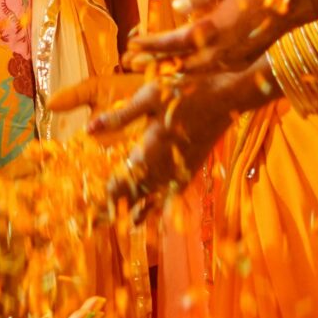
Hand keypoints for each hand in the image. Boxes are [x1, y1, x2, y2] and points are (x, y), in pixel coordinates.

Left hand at [63, 64, 266, 213]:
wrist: (229, 99)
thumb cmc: (189, 92)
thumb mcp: (150, 97)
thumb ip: (120, 116)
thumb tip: (88, 129)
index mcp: (150, 151)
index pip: (121, 184)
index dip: (104, 200)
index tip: (88, 213)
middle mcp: (165, 168)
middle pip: (134, 197)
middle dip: (114, 210)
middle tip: (94, 224)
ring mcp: (180, 172)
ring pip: (152, 199)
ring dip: (134, 210)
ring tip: (118, 224)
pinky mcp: (190, 170)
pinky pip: (169, 195)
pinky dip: (156, 205)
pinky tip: (150, 211)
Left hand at [133, 0, 302, 72]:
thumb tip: (177, 7)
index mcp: (220, 28)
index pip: (177, 42)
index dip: (153, 45)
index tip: (132, 45)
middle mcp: (231, 47)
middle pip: (186, 63)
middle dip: (159, 63)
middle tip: (133, 62)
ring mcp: (246, 53)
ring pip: (204, 68)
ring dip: (179, 67)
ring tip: (157, 64)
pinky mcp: (257, 51)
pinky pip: (220, 65)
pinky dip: (201, 66)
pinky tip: (195, 60)